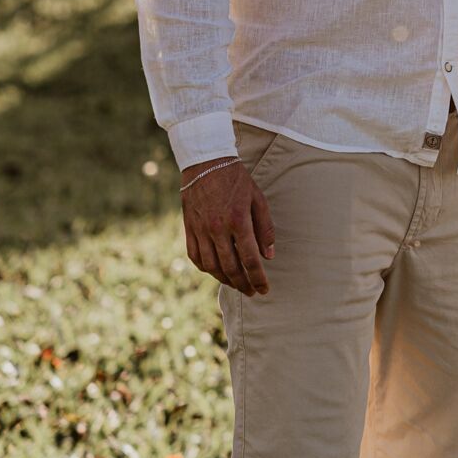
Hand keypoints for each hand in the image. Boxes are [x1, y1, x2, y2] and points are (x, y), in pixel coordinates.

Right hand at [180, 158, 275, 296]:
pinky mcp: (189, 229)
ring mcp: (200, 230)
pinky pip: (195, 256)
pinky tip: (216, 271)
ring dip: (225, 280)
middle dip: (243, 284)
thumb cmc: (237, 181)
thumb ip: (265, 228)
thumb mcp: (258, 200)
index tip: (264, 289)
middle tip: (252, 293)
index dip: (258, 278)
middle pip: (230, 267)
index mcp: (238, 221)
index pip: (250, 259)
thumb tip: (269, 256)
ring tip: (237, 285)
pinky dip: (206, 268)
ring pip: (211, 266)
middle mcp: (217, 229)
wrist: (207, 164)